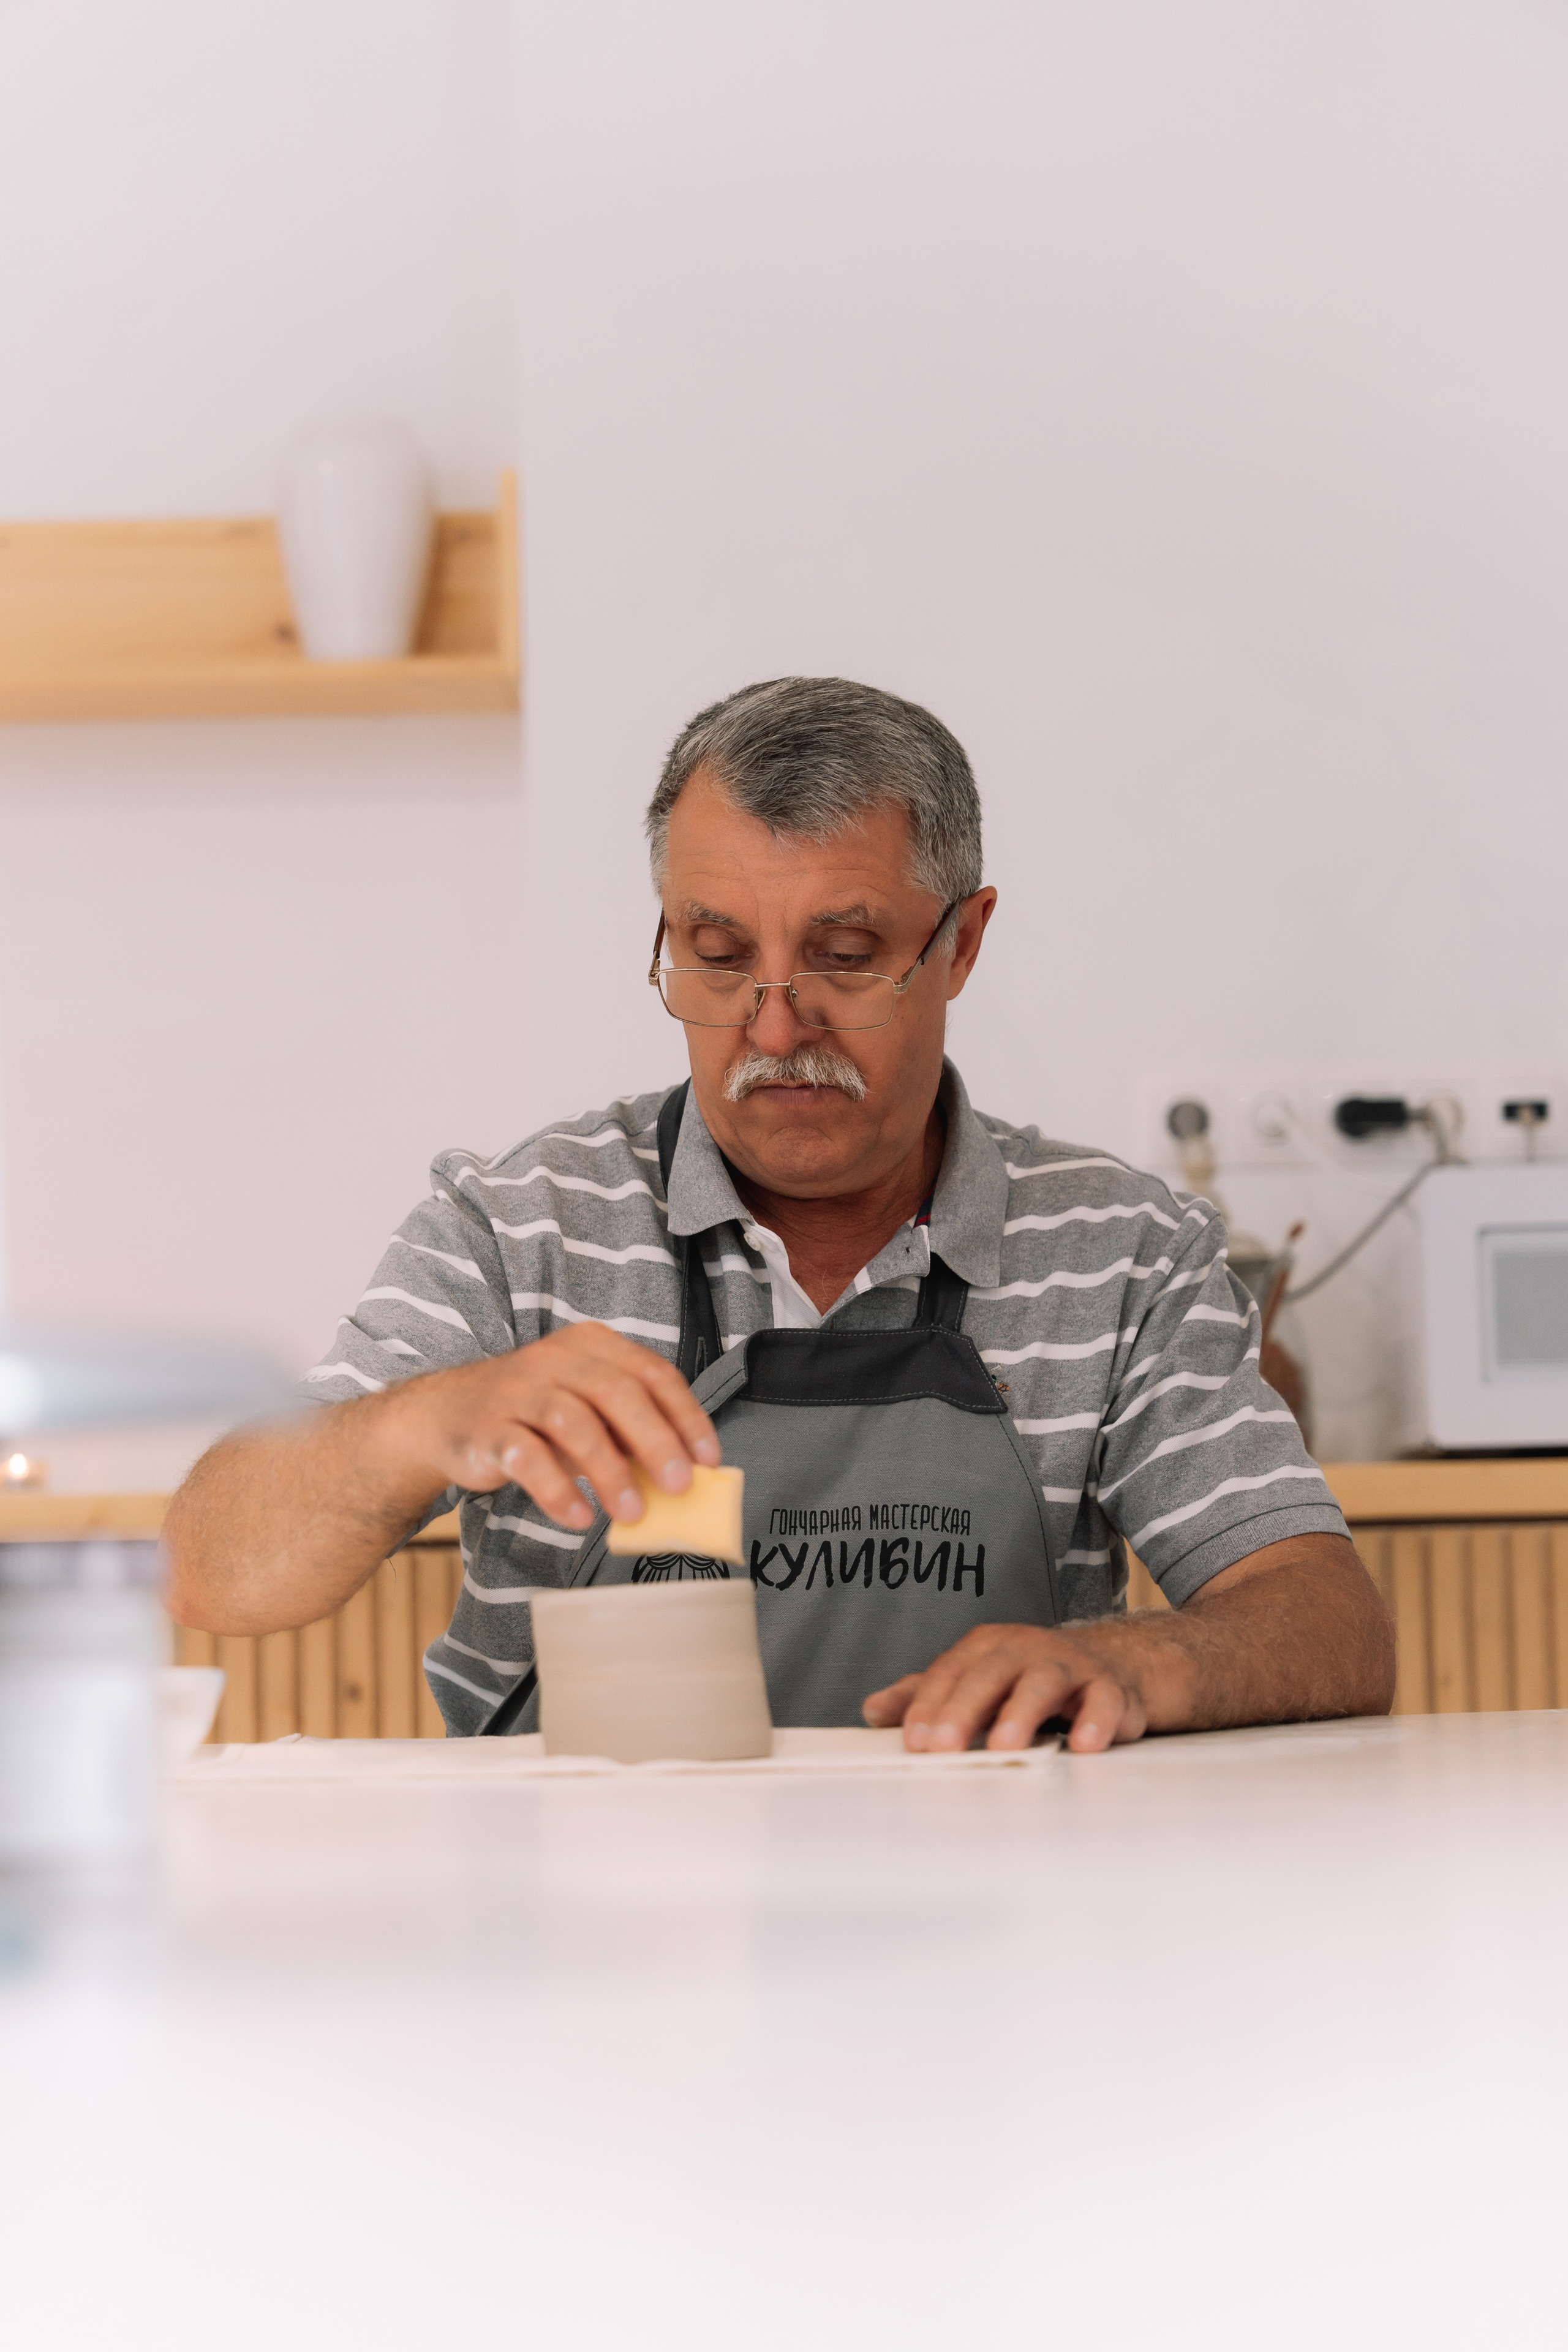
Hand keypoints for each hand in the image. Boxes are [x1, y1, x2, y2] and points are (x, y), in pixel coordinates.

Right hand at [386, 1323, 719, 1532]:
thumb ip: (628, 1431)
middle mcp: (557, 1358)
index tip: (709, 1460)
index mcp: (592, 1346)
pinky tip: (578, 1517)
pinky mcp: (489, 1427)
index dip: (686, 1417)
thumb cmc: (535, 1414)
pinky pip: (527, 1457)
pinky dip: (557, 1490)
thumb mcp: (587, 1409)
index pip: (653, 1373)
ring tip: (631, 1513)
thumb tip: (685, 1473)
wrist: (447, 1414)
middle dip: (656, 1442)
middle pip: (618, 1393)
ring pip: (575, 1422)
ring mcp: (520, 1390)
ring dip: (609, 1472)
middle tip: (679, 1486)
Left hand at [862, 1623, 1150, 1754]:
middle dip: (965, 1708)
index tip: (912, 1741)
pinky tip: (1084, 1746)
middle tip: (943, 1747)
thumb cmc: (1029, 1677)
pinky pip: (1105, 1701)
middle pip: (991, 1672)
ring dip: (1023, 1712)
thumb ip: (926, 1695)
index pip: (951, 1671)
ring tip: (1006, 1745)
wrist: (1112, 1663)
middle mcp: (1026, 1649)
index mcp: (988, 1647)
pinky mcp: (1110, 1689)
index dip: (929, 1704)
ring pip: (1045, 1681)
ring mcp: (1070, 1666)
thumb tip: (873, 1710)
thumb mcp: (976, 1680)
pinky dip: (1097, 1721)